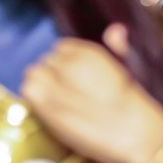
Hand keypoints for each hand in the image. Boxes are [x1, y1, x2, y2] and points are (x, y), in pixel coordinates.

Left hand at [22, 24, 162, 162]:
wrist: (132, 133)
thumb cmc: (133, 103)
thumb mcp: (128, 69)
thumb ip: (117, 48)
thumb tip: (116, 29)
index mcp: (90, 54)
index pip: (62, 48)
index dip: (66, 60)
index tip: (72, 72)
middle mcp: (70, 66)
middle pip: (46, 61)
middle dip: (52, 71)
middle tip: (63, 86)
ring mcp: (56, 86)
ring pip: (34, 73)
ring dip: (41, 81)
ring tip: (53, 94)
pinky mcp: (48, 108)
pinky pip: (29, 91)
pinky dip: (34, 95)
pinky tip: (47, 104)